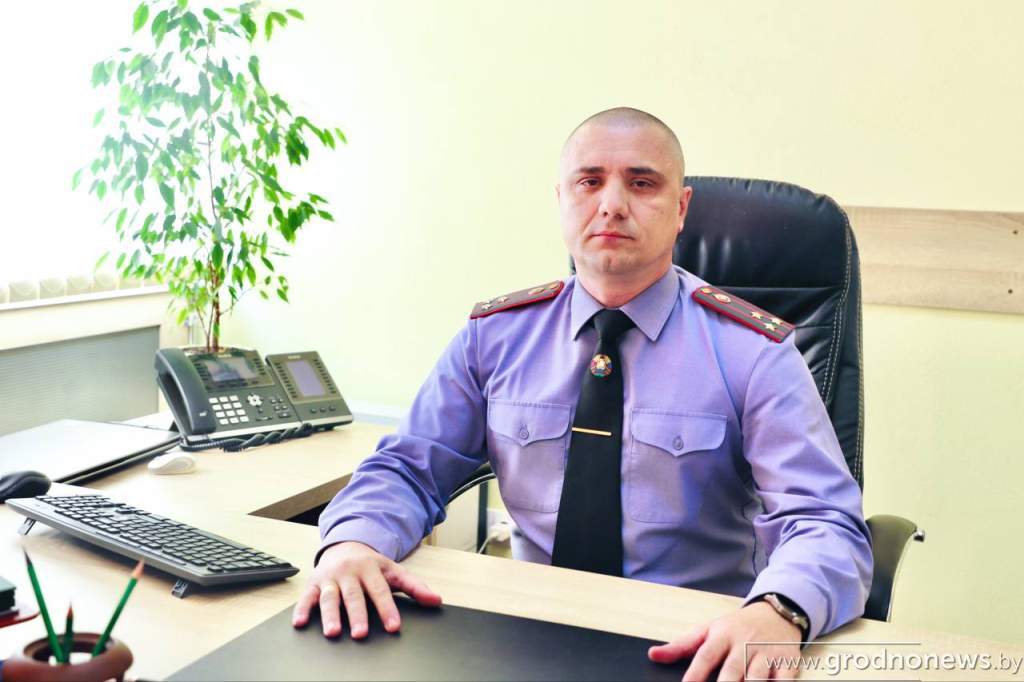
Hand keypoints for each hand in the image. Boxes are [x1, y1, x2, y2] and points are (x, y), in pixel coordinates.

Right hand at [291, 541, 442, 638]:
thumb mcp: (394, 572)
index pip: (380, 591)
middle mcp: (349, 573)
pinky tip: (300, 623)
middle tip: (361, 633)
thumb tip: (436, 600)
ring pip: (329, 597)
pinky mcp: (314, 583)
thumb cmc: (372, 565)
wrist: (346, 545)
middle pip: (354, 595)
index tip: (393, 627)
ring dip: (330, 615)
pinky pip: (306, 597)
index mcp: (370, 569)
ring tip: (333, 632)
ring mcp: (330, 578)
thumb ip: (415, 586)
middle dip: (357, 615)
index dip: (388, 609)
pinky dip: (302, 609)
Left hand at [648, 601, 801, 680]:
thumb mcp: (708, 629)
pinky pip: (784, 680)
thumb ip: (681, 645)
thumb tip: (653, 655)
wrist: (776, 613)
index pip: (705, 656)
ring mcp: (767, 654)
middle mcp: (744, 644)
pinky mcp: (787, 662)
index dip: (695, 674)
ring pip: (758, 677)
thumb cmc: (737, 626)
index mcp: (722, 635)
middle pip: (732, 670)